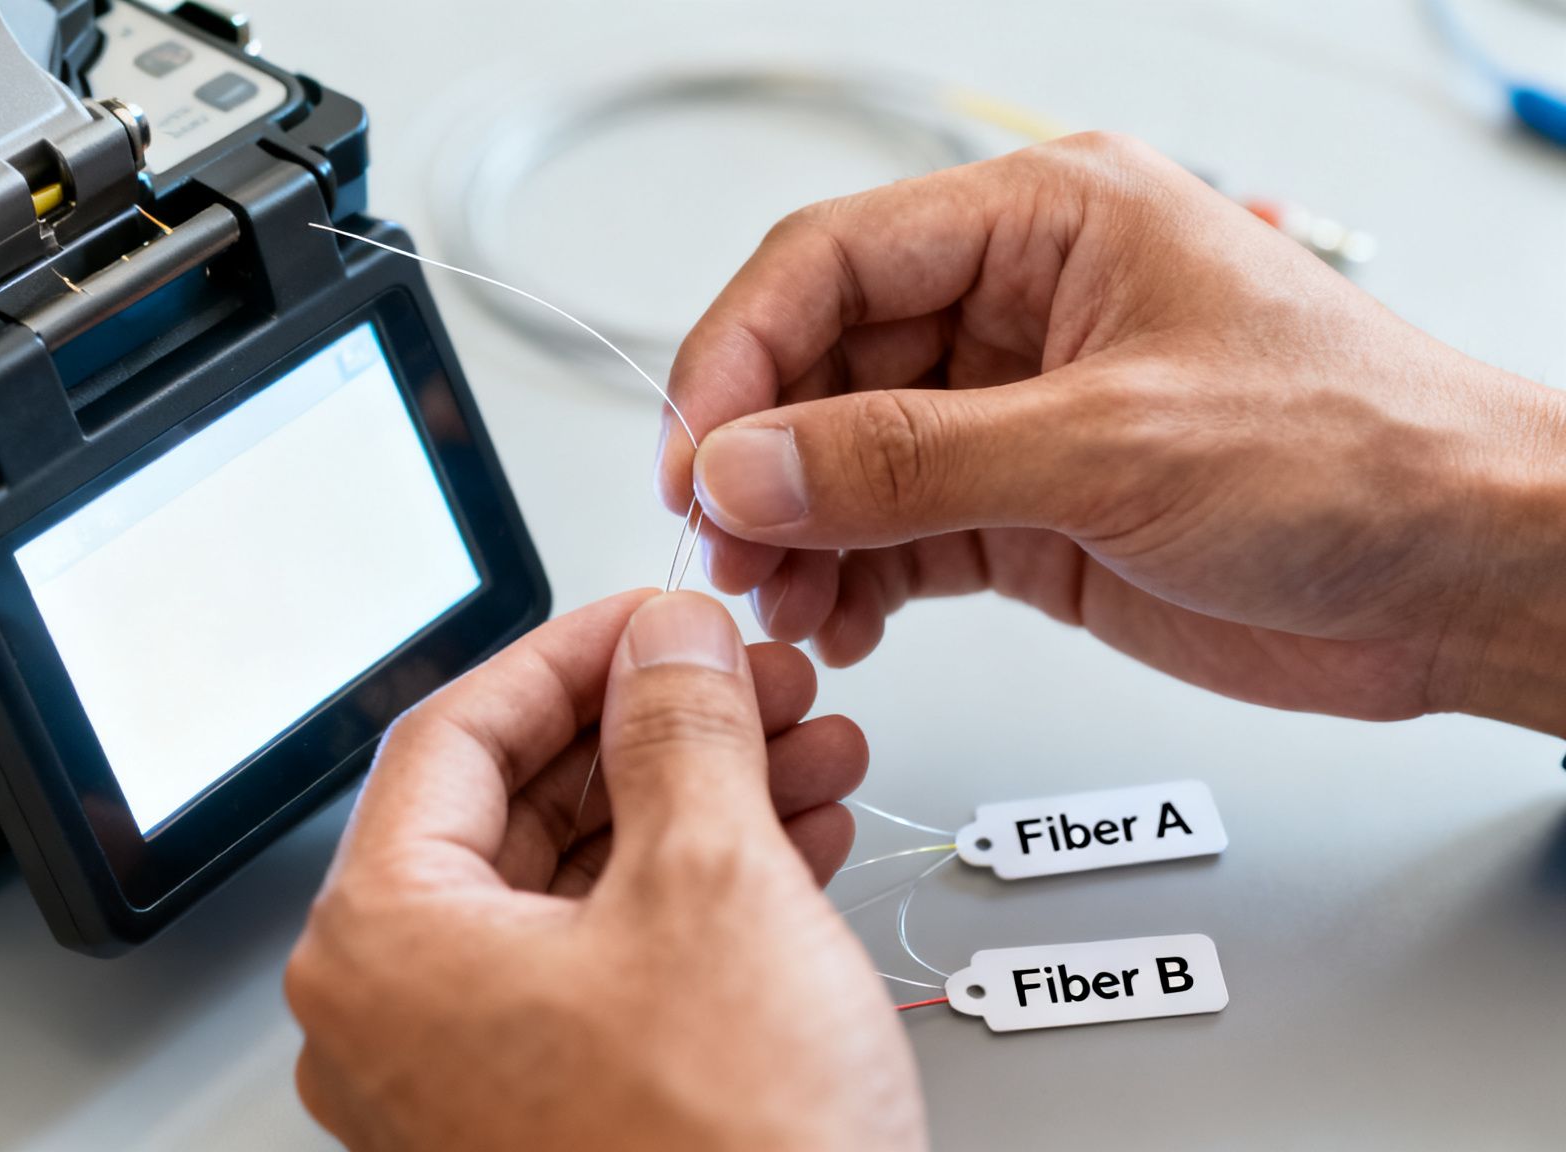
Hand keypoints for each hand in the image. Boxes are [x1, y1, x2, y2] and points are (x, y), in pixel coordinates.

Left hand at [287, 591, 923, 1150]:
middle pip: (523, 806)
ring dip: (700, 803)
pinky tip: (793, 841)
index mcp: (381, 945)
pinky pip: (609, 964)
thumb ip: (681, 728)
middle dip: (661, 730)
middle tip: (750, 681)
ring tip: (804, 751)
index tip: (658, 615)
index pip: (456, 733)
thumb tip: (669, 643)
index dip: (574, 651)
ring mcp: (468, 1078)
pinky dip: (699, 894)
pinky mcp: (551, 1116)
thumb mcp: (712, 885)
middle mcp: (397, 1016)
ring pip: (581, 884)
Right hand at [657, 133, 1565, 735]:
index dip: (741, 355)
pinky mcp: (1027, 509)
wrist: (1467, 580)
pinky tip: (843, 620)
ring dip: (796, 532)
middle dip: (763, 460)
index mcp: (1047, 224)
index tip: (696, 453)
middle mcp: (1020, 309)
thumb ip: (909, 458)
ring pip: (846, 459)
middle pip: (823, 365)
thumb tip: (750, 465)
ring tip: (782, 599)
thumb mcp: (1112, 445)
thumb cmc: (1362, 456)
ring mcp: (1018, 414)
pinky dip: (852, 581)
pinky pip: (896, 534)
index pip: (831, 262)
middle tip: (725, 544)